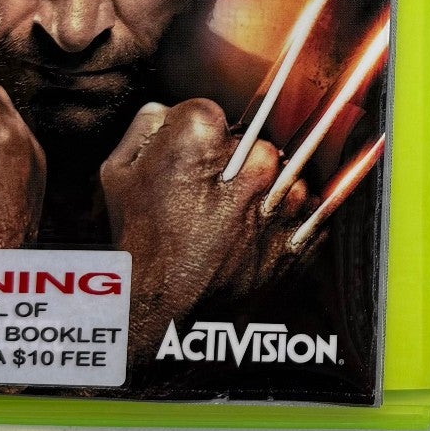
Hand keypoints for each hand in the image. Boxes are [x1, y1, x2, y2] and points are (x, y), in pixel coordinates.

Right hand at [100, 99, 314, 358]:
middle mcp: (247, 166)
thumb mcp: (117, 177)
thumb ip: (144, 130)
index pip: (212, 112)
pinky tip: (264, 233)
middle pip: (256, 143)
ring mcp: (277, 205)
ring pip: (288, 176)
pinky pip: (313, 214)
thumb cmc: (137, 248)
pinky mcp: (296, 241)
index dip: (199, 135)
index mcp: (198, 142)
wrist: (160, 318)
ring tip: (237, 220)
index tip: (192, 156)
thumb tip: (166, 113)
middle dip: (239, 162)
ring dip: (271, 191)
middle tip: (215, 194)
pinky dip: (294, 220)